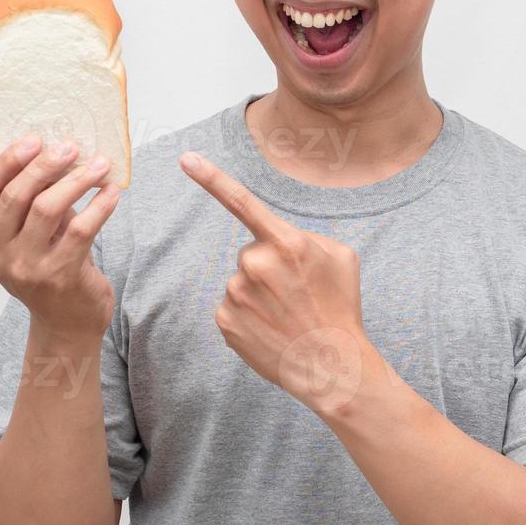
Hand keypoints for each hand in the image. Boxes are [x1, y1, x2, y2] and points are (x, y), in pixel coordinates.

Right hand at [0, 136, 120, 344]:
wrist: (66, 323)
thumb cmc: (48, 268)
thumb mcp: (26, 235)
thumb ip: (29, 201)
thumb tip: (56, 151)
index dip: (8, 161)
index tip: (33, 139)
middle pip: (16, 196)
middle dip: (45, 165)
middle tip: (71, 147)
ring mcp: (26, 268)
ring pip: (47, 209)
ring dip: (77, 180)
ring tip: (100, 164)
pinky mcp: (59, 276)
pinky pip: (81, 229)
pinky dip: (99, 205)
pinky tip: (111, 191)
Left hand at [179, 150, 373, 415]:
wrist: (331, 366)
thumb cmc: (340, 308)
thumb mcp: (340, 257)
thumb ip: (305, 237)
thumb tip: (279, 241)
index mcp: (286, 242)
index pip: (241, 201)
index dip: (210, 177)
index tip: (185, 158)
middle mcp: (255, 263)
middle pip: (251, 252)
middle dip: (269, 267)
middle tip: (296, 294)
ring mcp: (236, 293)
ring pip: (242, 281)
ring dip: (259, 293)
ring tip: (287, 315)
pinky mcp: (224, 320)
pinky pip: (232, 306)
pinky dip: (249, 315)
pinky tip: (270, 329)